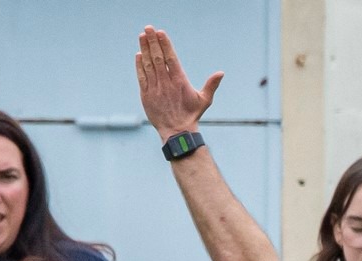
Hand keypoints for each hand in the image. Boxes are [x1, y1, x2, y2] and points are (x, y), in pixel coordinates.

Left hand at [136, 25, 222, 140]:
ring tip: (142, 36)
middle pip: (157, 57)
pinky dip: (140, 65)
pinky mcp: (146, 95)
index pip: (170, 58)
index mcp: (179, 81)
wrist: (177, 132)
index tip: (160, 32)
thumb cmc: (191, 115)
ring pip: (148, 64)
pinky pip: (142, 76)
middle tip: (148, 28)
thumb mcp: (204, 100)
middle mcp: (166, 83)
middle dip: (152, 41)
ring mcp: (155, 88)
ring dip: (145, 49)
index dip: (165, 44)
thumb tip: (221, 73)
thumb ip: (211, 85)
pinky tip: (139, 55)